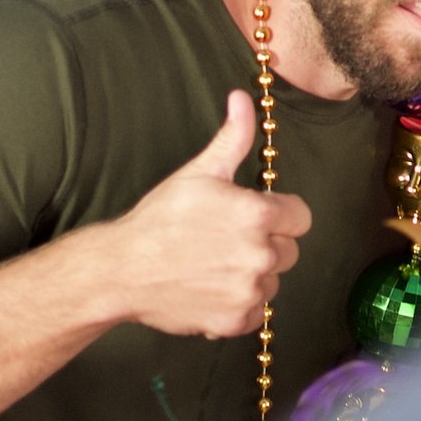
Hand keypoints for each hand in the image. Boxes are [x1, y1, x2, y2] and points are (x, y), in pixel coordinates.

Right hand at [105, 92, 310, 338]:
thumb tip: (243, 99)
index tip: (250, 217)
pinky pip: (257, 311)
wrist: (120, 270)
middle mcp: (261, 255)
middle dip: (265, 244)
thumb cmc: (159, 219)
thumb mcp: (199, 173)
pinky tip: (210, 288)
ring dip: (252, 275)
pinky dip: (238, 304)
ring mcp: (249, 291)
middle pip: (289, 250)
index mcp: (259, 215)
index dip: (277, 215)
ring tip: (214, 264)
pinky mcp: (236, 320)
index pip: (299, 217)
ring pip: (273, 281)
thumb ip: (233, 138)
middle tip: (224, 241)